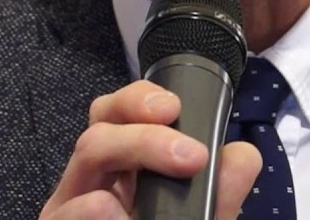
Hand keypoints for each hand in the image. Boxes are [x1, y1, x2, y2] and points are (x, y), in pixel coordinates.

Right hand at [39, 79, 262, 218]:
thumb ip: (219, 200)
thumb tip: (243, 156)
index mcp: (120, 179)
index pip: (115, 117)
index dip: (138, 100)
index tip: (174, 106)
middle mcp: (87, 191)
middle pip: (97, 130)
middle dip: (145, 131)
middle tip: (191, 155)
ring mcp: (67, 216)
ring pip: (84, 158)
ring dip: (131, 155)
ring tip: (178, 169)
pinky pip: (66, 215)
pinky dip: (94, 211)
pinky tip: (116, 214)